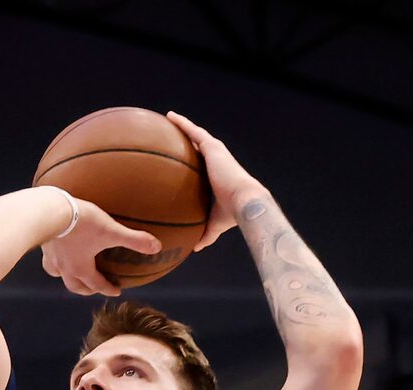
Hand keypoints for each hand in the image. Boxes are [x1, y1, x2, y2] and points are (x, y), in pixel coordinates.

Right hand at [39, 194, 159, 296]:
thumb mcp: (111, 230)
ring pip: (58, 274)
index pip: (96, 284)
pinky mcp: (43, 244)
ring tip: (70, 272)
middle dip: (86, 289)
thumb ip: (134, 240)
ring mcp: (52, 257)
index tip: (116, 291)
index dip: (108, 288)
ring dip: (66, 276)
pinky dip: (53, 258)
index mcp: (81, 269)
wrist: (50, 212)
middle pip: (75, 286)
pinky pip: (48, 256)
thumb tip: (157, 247)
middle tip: (93, 287)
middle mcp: (65, 268)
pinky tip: (56, 249)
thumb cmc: (81, 223)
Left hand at [164, 113, 260, 249]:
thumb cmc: (231, 215)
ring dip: (183, 127)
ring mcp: (215, 151)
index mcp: (216, 175)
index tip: (181, 161)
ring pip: (195, 135)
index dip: (193, 161)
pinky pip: (193, 131)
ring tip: (168, 119)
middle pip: (198, 147)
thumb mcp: (214, 225)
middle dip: (186, 141)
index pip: (202, 166)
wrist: (244, 202)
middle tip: (172, 137)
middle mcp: (216, 160)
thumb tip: (195, 249)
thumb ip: (205, 234)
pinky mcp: (212, 146)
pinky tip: (170, 117)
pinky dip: (182, 124)